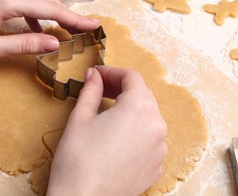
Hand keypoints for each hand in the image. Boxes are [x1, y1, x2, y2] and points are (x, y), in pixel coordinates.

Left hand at [0, 0, 98, 60]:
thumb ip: (25, 44)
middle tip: (82, 29)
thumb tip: (55, 43)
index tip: (93, 25)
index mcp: (6, 1)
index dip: (73, 19)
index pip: (49, 9)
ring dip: (49, 11)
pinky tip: (33, 25)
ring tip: (61, 29)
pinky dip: (32, 9)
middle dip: (65, 14)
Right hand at [47, 66, 166, 195]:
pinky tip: (117, 137)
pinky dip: (136, 131)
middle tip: (100, 88)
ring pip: (147, 117)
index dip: (112, 71)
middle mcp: (157, 126)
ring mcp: (159, 148)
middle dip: (121, 88)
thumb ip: (91, 90)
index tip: (97, 74)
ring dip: (130, 109)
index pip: (132, 77)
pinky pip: (149, 139)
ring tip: (108, 112)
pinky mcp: (156, 166)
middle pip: (142, 95)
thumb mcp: (80, 117)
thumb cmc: (78, 159)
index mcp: (139, 108)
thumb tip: (94, 75)